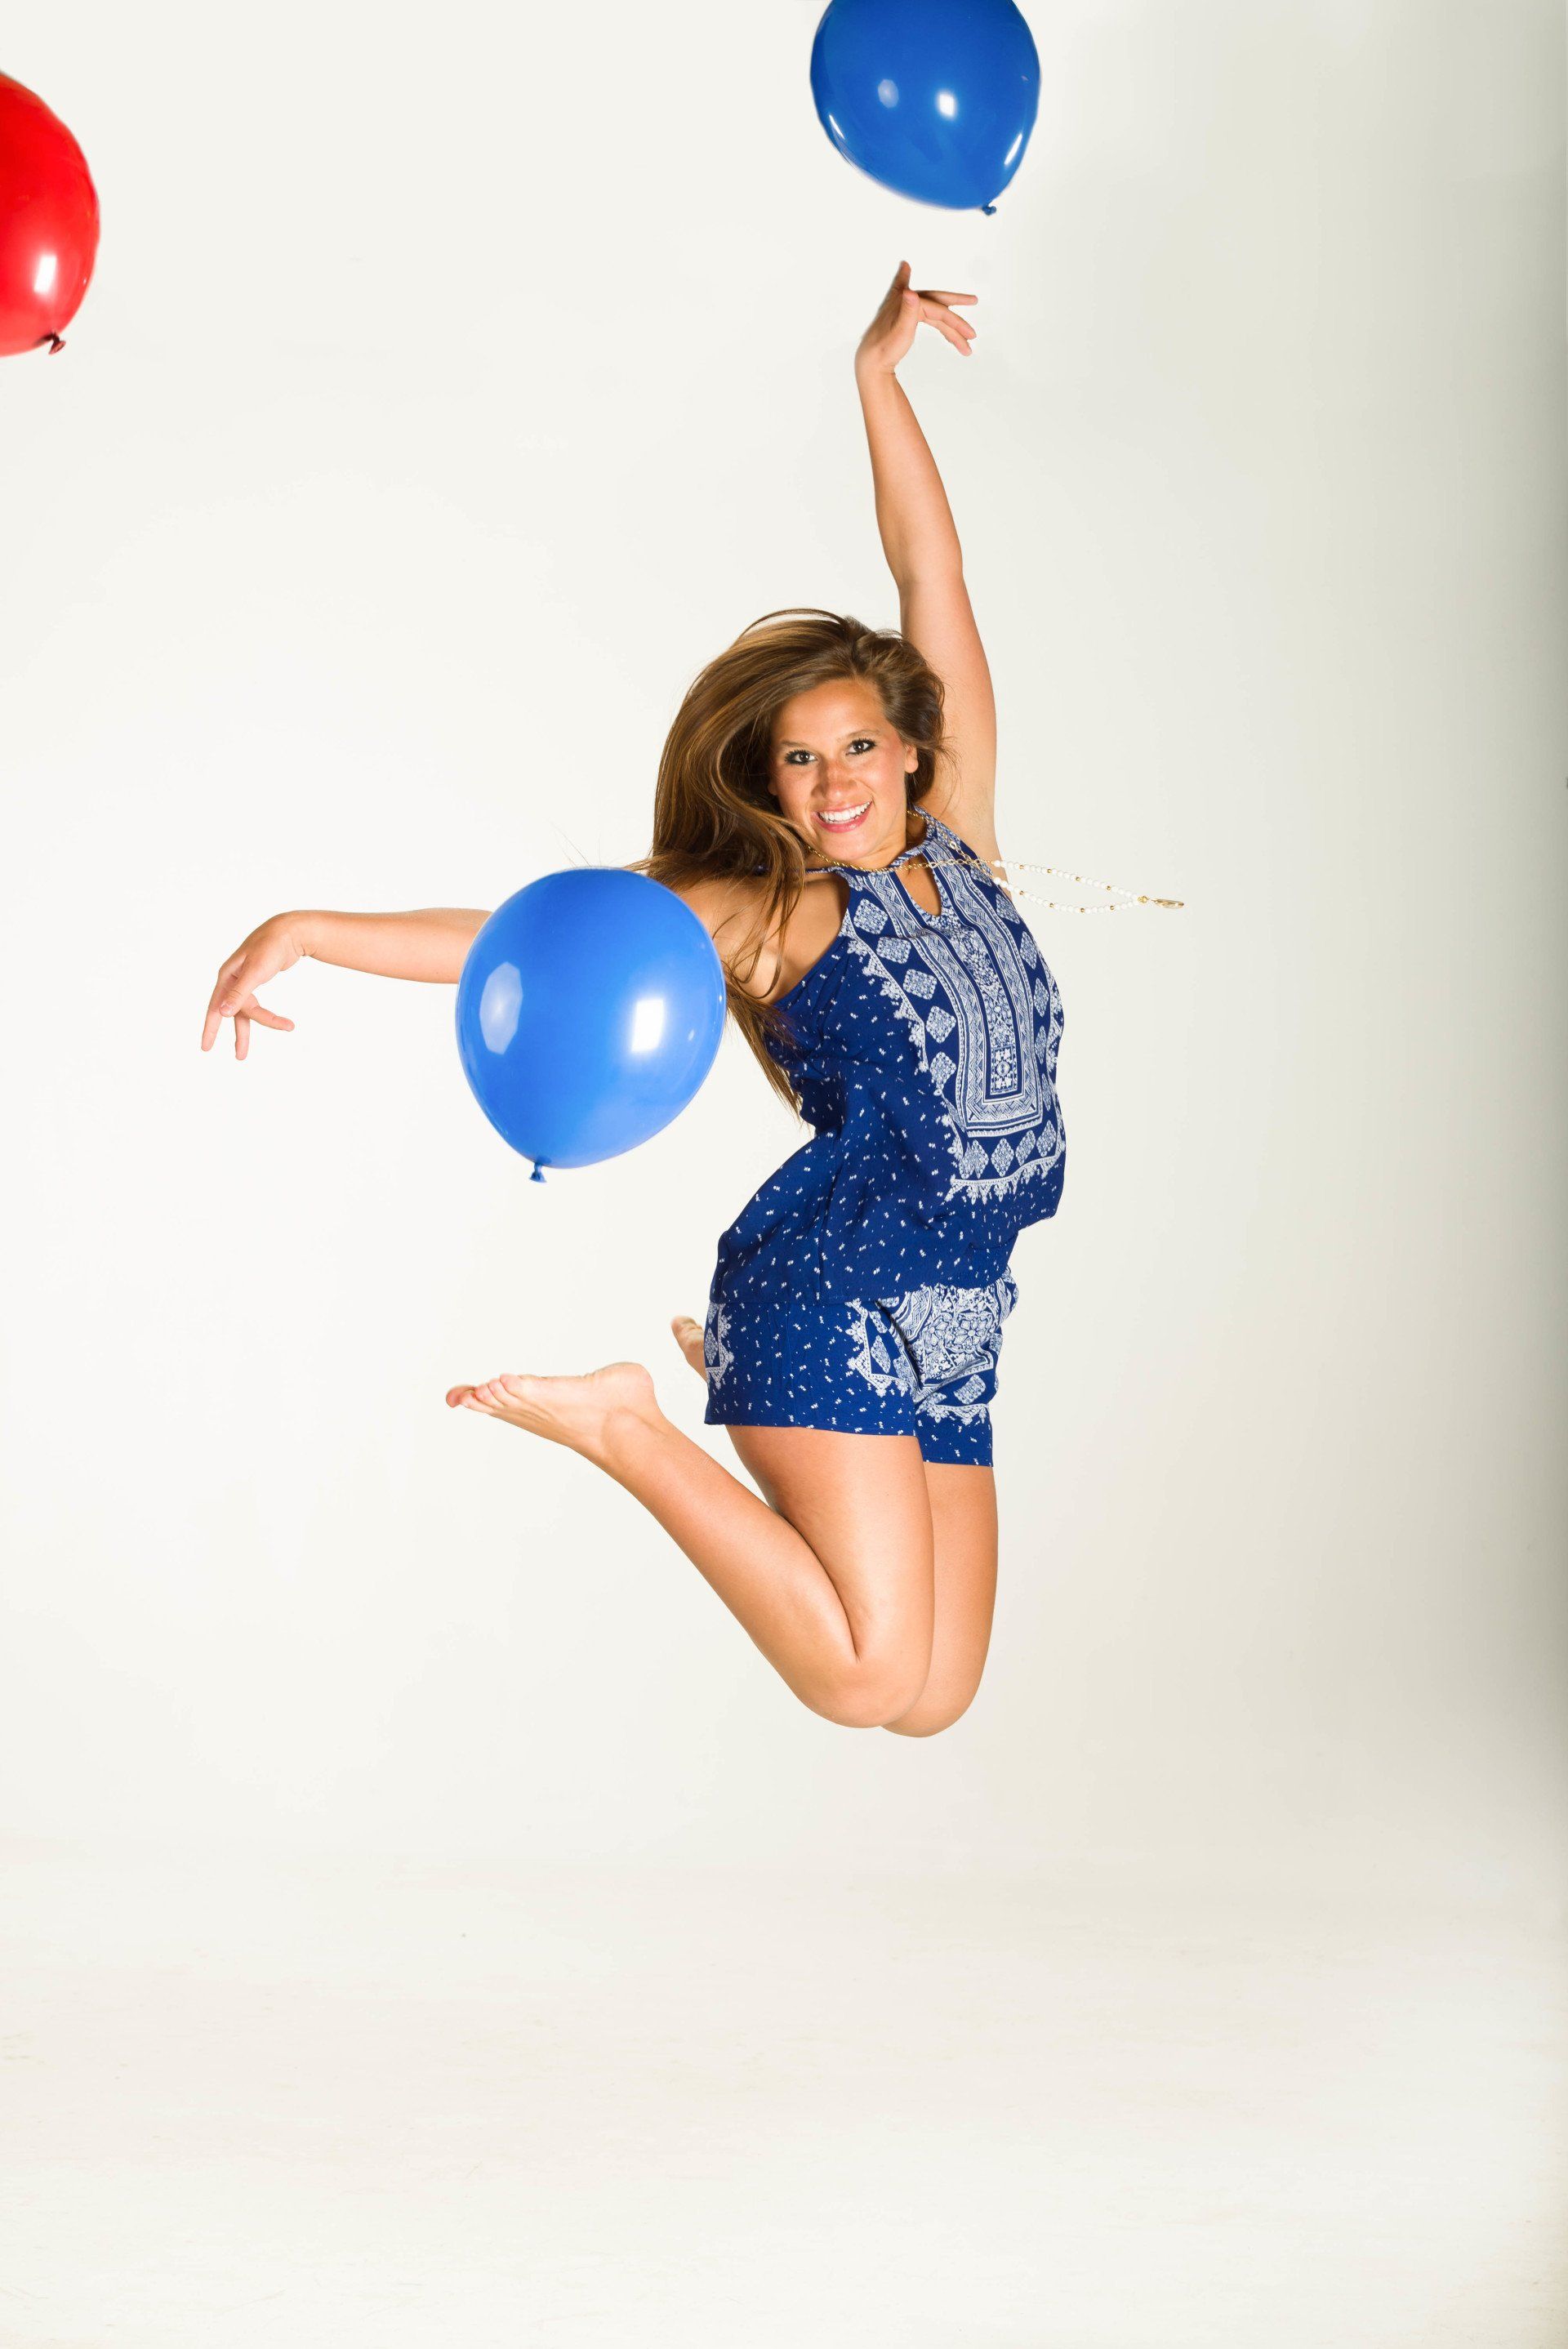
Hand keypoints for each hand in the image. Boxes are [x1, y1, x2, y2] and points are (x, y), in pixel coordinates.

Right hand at [201, 914, 305, 1058]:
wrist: (289, 932)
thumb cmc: (270, 948)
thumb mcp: (254, 972)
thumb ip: (238, 994)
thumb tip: (222, 1013)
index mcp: (228, 977)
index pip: (215, 1007)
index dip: (210, 1028)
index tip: (206, 1048)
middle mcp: (233, 979)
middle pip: (234, 1012)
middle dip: (239, 1034)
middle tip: (240, 1057)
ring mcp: (245, 980)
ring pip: (248, 1009)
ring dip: (259, 1024)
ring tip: (269, 1038)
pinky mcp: (258, 979)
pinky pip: (257, 1003)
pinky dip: (265, 1014)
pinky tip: (273, 1020)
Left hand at [855, 260, 976, 377]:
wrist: (870, 361)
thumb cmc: (883, 348)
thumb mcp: (898, 331)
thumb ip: (907, 310)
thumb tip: (910, 292)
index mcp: (906, 301)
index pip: (937, 308)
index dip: (954, 315)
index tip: (971, 315)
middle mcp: (907, 301)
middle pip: (938, 301)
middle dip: (957, 302)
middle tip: (975, 300)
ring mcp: (907, 310)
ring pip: (936, 316)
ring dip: (952, 330)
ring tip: (967, 347)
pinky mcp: (907, 320)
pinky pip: (929, 320)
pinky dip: (941, 325)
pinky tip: (948, 329)